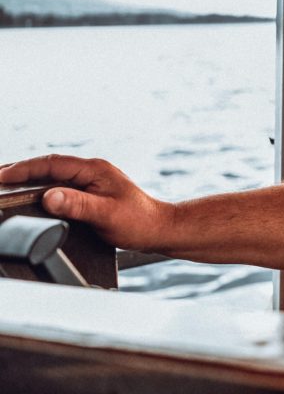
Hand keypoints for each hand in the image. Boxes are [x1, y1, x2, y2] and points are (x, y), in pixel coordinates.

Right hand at [0, 155, 171, 250]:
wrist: (159, 229)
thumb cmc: (139, 222)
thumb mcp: (106, 215)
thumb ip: (78, 205)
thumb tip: (49, 196)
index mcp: (95, 170)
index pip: (52, 164)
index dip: (24, 169)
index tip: (1, 176)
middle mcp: (92, 171)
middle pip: (48, 166)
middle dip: (20, 170)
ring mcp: (91, 181)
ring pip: (52, 175)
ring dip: (28, 178)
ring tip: (4, 184)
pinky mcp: (90, 192)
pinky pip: (60, 185)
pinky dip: (41, 188)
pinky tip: (30, 194)